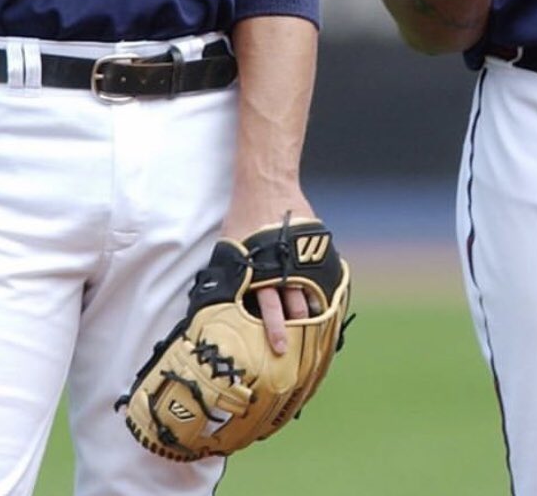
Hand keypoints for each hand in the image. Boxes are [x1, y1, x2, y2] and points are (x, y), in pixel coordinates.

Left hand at [224, 190, 314, 354]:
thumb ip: (228, 275)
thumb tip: (209, 303)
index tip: (274, 349)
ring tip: (314, 333)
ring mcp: (300, 256)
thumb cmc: (244, 218)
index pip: (264, 310)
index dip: (270, 331)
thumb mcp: (229, 248)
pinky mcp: (316, 246)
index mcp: (257, 271)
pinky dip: (324, 292)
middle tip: (289, 352)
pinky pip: (323, 276)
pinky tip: (327, 306)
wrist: (266, 184)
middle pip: (288, 307)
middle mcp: (279, 267)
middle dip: (290, 330)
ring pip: (307, 293)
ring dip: (310, 315)